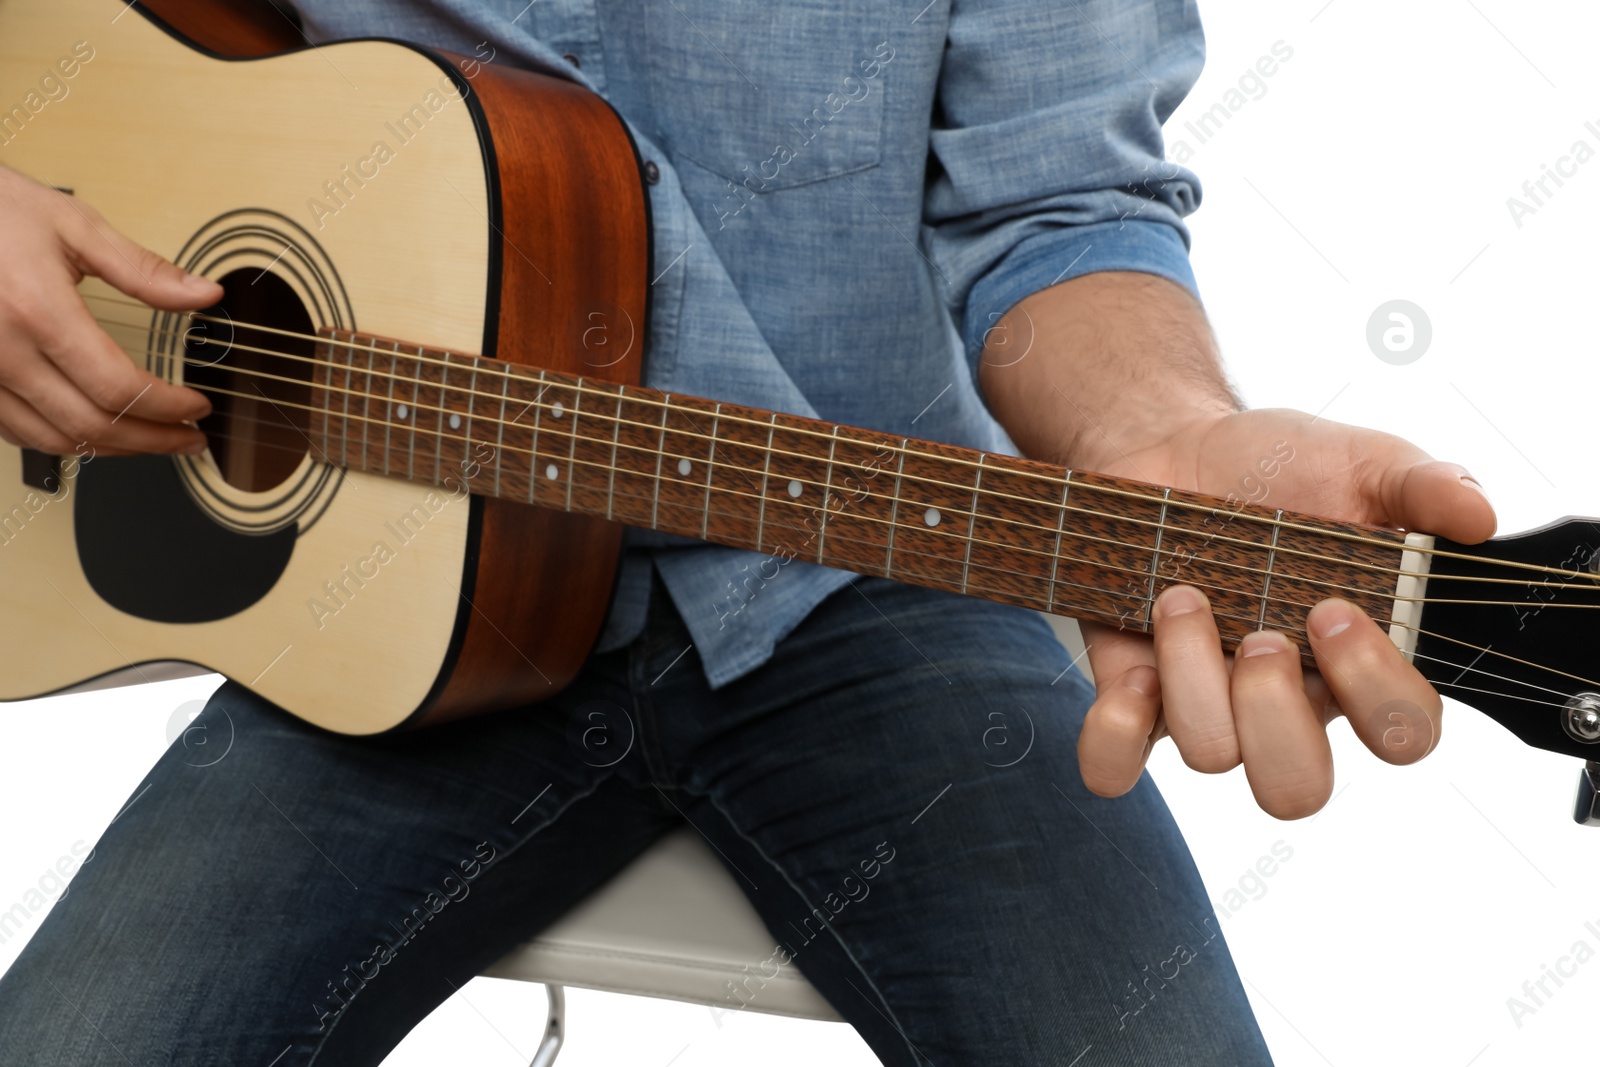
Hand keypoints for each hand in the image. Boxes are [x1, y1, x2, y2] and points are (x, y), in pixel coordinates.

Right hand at [0, 164, 218, 455]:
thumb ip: (143, 270)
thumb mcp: (74, 225)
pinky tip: (98, 431)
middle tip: (189, 438)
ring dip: (112, 449)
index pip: (118, 386)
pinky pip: (17, 431)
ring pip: (54, 440)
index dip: (168, 407)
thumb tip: (204, 294)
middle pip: (91, 424)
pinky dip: (65, 440)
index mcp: (36, 310)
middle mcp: (1, 350)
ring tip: (153, 439)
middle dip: (152, 439)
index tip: (198, 407)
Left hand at [1075, 407, 1497, 818]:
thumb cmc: (1277, 467)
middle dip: (1275, 716)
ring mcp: (1205, 702)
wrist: (1174, 445)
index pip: (1401, 735)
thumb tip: (1478, 517)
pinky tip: (1130, 668)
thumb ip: (1426, 486)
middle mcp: (1285, 700)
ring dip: (1191, 673)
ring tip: (1181, 593)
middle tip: (1263, 633)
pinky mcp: (1131, 691)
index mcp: (1356, 662)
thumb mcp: (1362, 462)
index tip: (1334, 611)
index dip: (1374, 692)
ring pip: (1209, 755)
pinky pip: (1116, 762)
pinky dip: (1115, 731)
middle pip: (1296, 788)